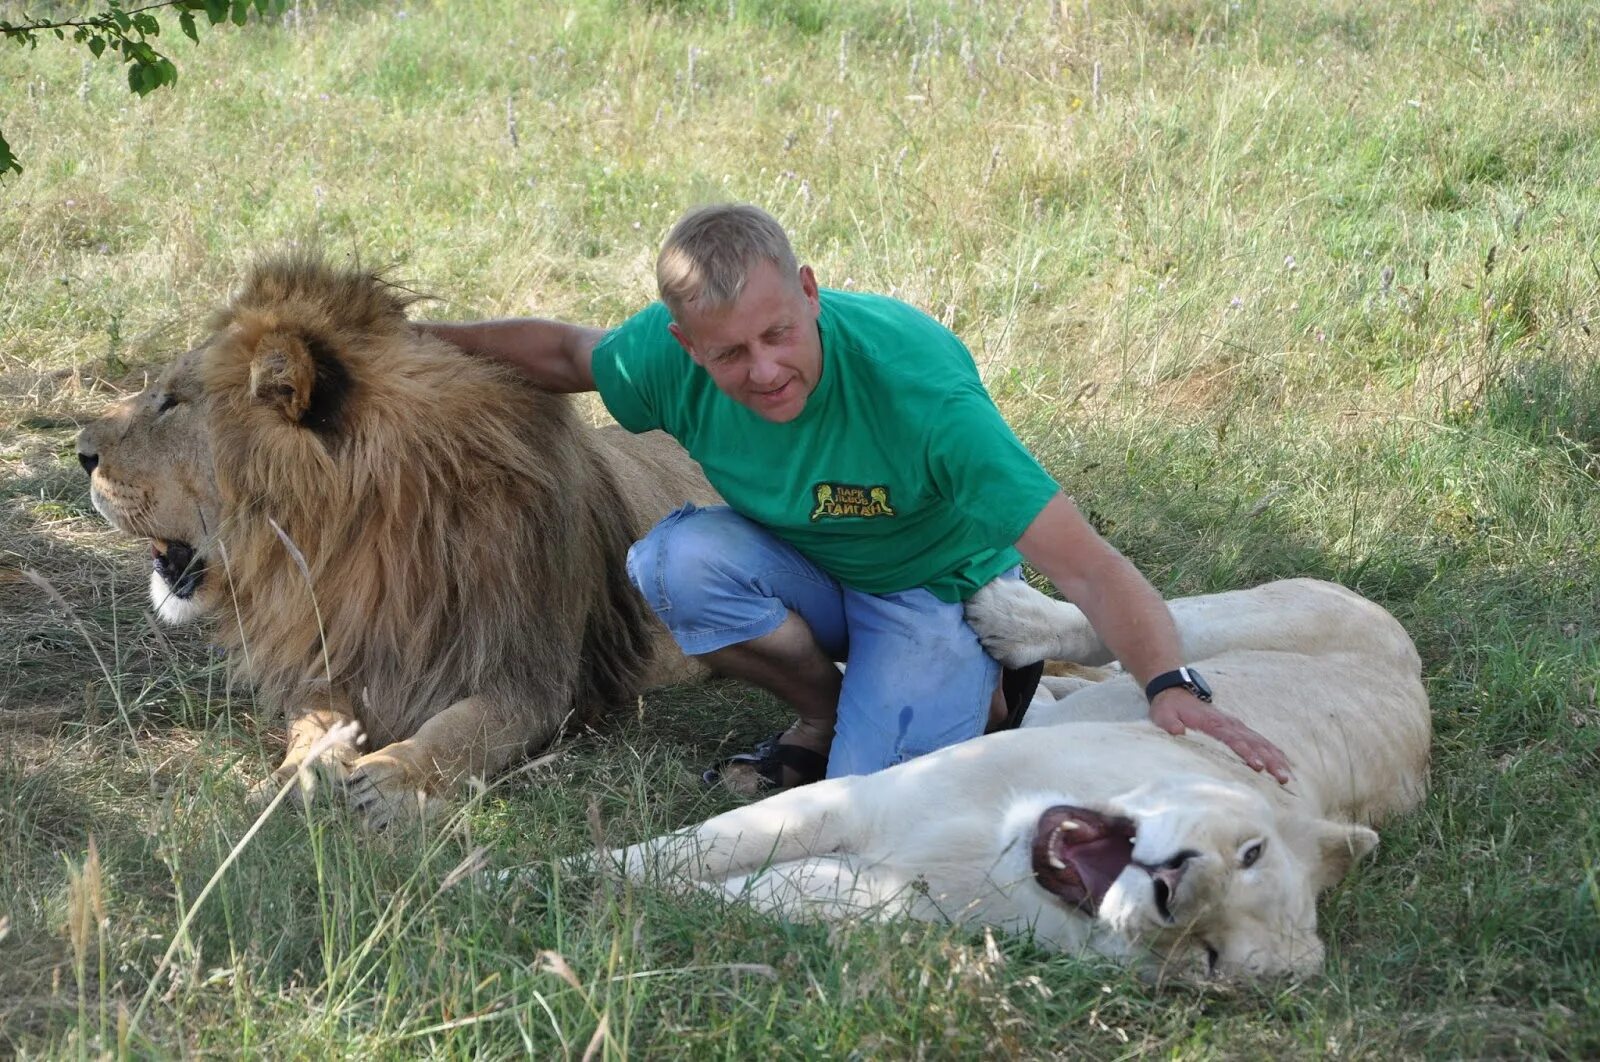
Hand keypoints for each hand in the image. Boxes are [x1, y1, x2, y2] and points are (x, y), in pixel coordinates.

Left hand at [1149, 689, 1290, 783]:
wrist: (1176, 692)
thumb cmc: (1170, 708)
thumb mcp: (1163, 714)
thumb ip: (1169, 723)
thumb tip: (1178, 731)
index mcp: (1213, 723)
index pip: (1233, 740)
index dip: (1246, 753)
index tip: (1258, 766)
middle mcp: (1230, 724)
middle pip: (1254, 743)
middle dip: (1270, 760)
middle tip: (1282, 777)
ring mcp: (1236, 726)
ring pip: (1261, 742)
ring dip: (1276, 758)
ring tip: (1287, 776)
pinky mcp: (1239, 729)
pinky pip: (1261, 740)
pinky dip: (1273, 752)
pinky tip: (1284, 764)